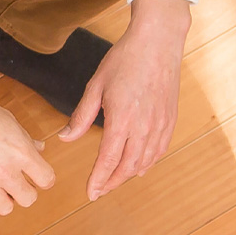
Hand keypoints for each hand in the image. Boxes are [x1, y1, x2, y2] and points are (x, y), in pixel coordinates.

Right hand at [0, 70, 54, 220]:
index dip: (43, 179)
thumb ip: (25, 138)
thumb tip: (39, 148)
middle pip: (28, 199)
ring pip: (5, 209)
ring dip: (4, 201)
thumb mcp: (8, 120)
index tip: (36, 177)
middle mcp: (6, 170)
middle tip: (16, 184)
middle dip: (24, 192)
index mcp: (21, 152)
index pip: (47, 179)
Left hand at [59, 0, 189, 199]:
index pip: (108, 160)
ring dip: (128, 175)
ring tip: (115, 180)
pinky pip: (159, 150)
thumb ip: (81, 116)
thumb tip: (65, 138)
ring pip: (145, 162)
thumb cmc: (125, 59)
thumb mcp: (96, 85)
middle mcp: (143, 127)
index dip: (98, 180)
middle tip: (99, 190)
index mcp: (122, 119)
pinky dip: (148, 163)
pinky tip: (139, 166)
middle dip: (112, 182)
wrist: (158, 41)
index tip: (90, 193)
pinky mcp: (170, 120)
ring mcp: (160, 125)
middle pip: (127, 167)